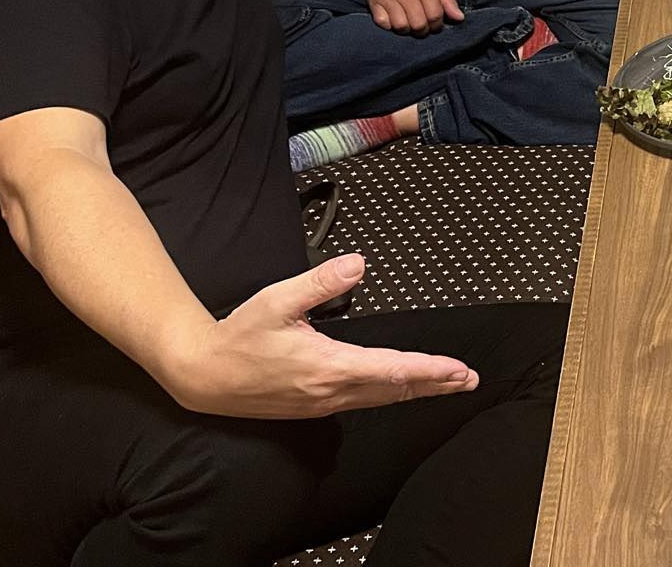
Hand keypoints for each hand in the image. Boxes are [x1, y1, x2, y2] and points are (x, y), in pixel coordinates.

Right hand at [160, 255, 478, 418]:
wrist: (204, 376)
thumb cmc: (240, 336)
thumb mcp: (278, 300)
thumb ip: (320, 282)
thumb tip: (359, 264)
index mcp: (328, 366)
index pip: (392, 370)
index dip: (429, 370)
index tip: (457, 369)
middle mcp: (331, 390)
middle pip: (395, 389)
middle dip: (434, 383)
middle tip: (468, 379)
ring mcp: (323, 402)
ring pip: (381, 398)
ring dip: (416, 390)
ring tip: (446, 384)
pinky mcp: (314, 406)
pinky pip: (363, 401)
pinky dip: (390, 394)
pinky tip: (399, 388)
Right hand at [364, 0, 462, 34]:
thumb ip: (448, 0)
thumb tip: (459, 18)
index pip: (435, 15)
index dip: (438, 24)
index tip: (436, 23)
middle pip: (418, 24)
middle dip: (424, 30)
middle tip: (423, 25)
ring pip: (400, 27)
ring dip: (407, 29)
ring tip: (410, 22)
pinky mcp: (374, 2)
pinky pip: (383, 23)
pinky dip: (389, 25)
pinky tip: (395, 18)